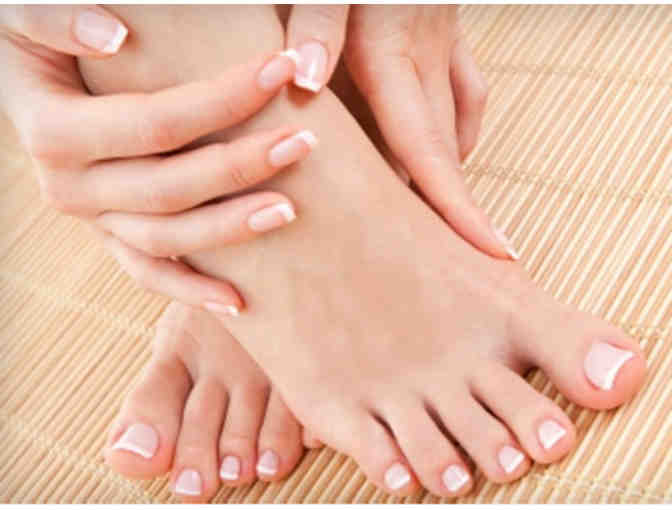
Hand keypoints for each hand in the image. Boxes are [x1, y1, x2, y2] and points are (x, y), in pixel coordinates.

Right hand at [0, 5, 313, 313]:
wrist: (28, 82)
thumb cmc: (37, 37)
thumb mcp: (28, 11)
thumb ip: (58, 16)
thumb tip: (113, 36)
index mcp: (54, 132)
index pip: (156, 124)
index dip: (223, 100)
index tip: (283, 70)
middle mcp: (70, 186)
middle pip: (171, 187)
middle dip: (242, 164)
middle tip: (304, 140)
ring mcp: (93, 218)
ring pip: (167, 239)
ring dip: (230, 228)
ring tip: (290, 211)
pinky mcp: (111, 232)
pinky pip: (148, 272)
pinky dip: (190, 290)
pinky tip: (238, 303)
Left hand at [283, 5, 516, 259]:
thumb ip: (318, 23)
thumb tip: (305, 77)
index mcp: (391, 51)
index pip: (424, 149)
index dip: (456, 208)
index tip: (490, 253)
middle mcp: (427, 52)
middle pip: (441, 152)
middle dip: (452, 211)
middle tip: (450, 262)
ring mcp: (444, 40)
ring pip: (453, 127)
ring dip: (446, 176)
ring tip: (437, 225)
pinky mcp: (447, 27)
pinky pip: (467, 89)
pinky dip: (459, 130)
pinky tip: (450, 150)